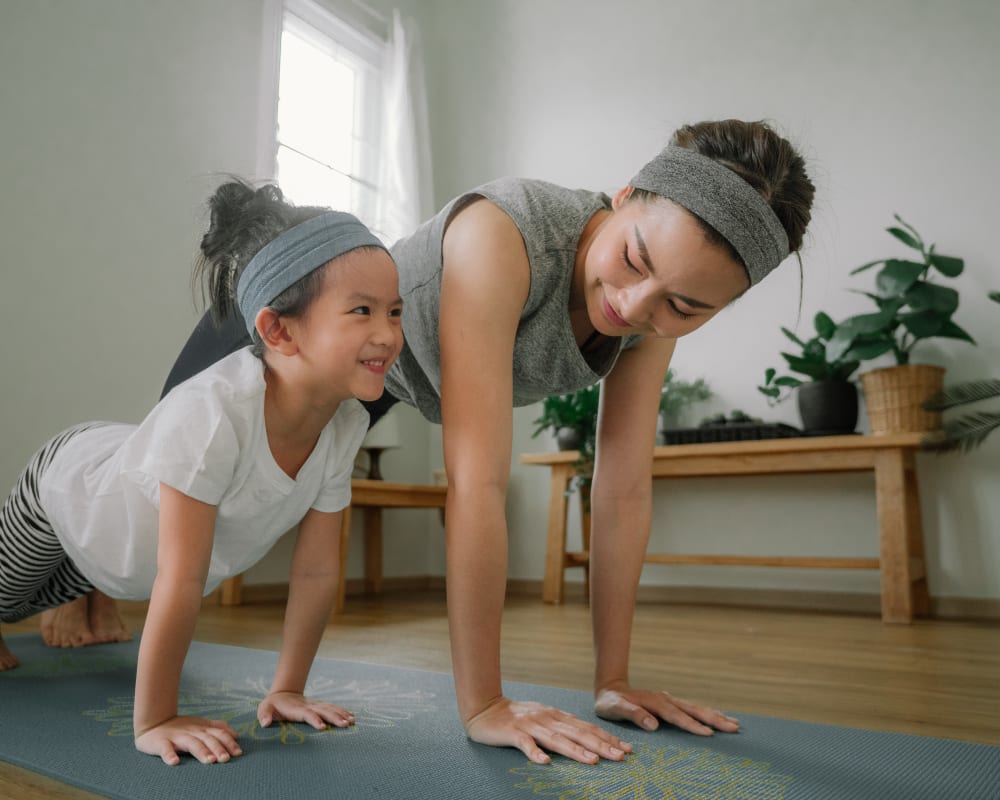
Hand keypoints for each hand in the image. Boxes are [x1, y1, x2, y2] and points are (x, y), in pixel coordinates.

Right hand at [134, 716, 240, 765]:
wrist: (154, 722)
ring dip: (201, 751)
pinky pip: (165, 748)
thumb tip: (236, 735)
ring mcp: (177, 737)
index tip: (238, 753)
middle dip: (218, 748)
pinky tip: (174, 762)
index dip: (229, 742)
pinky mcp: (161, 742)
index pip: (219, 734)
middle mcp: (192, 732)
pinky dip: (169, 755)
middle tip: (226, 759)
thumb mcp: (202, 725)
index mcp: (202, 729)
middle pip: (207, 739)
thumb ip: (218, 728)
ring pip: (191, 743)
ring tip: (209, 760)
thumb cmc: (181, 727)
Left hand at [257, 691, 354, 730]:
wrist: (284, 693)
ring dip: (341, 714)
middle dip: (335, 717)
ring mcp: (316, 705)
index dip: (314, 719)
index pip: (307, 714)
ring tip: (352, 721)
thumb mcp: (265, 707)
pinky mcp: (320, 706)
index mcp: (297, 709)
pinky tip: (352, 717)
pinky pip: (333, 708)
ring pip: (330, 708)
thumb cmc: (273, 704)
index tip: (322, 727)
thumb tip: (265, 723)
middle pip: (324, 711)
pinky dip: (343, 712)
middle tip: (345, 724)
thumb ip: (264, 714)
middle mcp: (309, 706)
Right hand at [465, 696, 631, 764]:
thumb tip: (588, 738)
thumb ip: (563, 727)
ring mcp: (530, 726)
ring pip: (557, 739)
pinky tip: (545, 763)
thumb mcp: (544, 718)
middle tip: (622, 756)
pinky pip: (525, 745)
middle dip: (602, 745)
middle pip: (578, 733)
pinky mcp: (512, 733)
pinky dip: (535, 753)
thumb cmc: (517, 717)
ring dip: (576, 751)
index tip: (626, 749)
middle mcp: (547, 719)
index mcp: (557, 716)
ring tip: (594, 761)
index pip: (587, 728)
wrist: (485, 708)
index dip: (607, 738)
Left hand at [594, 682, 738, 735]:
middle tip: (734, 727)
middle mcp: (665, 699)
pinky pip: (692, 709)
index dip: (692, 725)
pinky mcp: (670, 704)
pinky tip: (717, 718)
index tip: (708, 733)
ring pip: (696, 708)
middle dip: (714, 719)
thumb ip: (633, 714)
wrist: (610, 689)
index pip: (677, 716)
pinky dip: (706, 714)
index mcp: (654, 702)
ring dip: (714, 715)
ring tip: (734, 723)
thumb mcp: (615, 708)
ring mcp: (669, 700)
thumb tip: (653, 724)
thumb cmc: (611, 702)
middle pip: (693, 709)